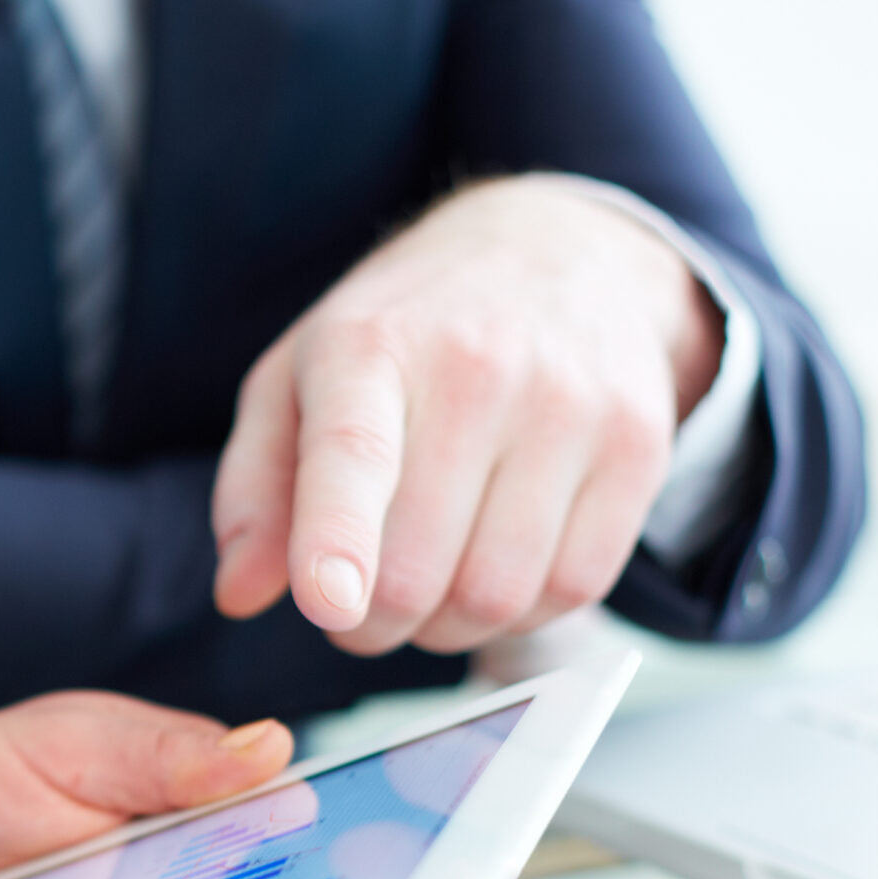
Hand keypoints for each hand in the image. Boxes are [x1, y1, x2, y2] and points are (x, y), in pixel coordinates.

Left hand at [211, 175, 723, 656]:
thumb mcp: (297, 379)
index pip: (355, 453)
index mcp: (369, 348)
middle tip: (360, 605)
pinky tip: (496, 564)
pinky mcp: (637, 446)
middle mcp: (477, 369)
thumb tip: (240, 593)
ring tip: (430, 579)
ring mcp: (570, 406)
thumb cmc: (403, 337)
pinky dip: (523, 611)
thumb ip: (254, 490)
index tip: (329, 605)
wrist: (557, 252)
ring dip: (447, 627)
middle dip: (373, 623)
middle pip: (419, 569)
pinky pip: (573, 589)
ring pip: (497, 596)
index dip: (338, 541)